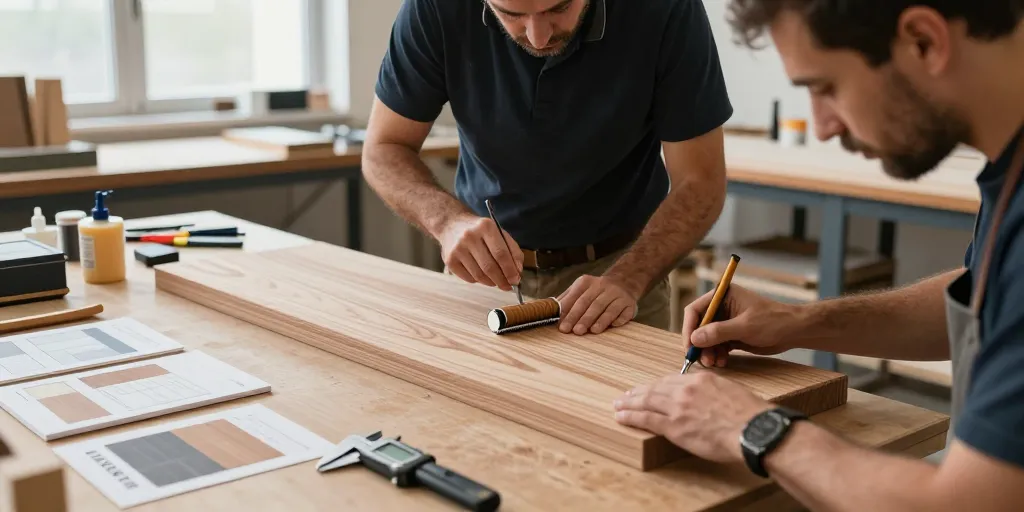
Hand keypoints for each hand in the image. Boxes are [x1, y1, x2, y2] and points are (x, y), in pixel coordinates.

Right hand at [439, 214, 523, 290]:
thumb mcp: (498, 233)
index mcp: (486, 227)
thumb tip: (517, 271)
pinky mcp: (449, 260)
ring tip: (496, 282)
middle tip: (508, 286)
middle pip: (489, 267)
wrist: (452, 224)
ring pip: (479, 275)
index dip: (510, 270)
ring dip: (491, 282)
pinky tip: (482, 276)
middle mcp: (470, 236)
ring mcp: (458, 249)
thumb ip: (511, 250)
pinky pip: (469, 278)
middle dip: (502, 280)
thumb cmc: (480, 231)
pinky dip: (479, 281)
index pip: (501, 253)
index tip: (516, 280)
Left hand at [557, 275, 638, 334]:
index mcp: (587, 283)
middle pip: (591, 304)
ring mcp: (618, 295)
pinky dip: (619, 319)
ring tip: (592, 331)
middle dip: (582, 318)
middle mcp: (603, 287)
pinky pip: (624, 312)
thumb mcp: (581, 288)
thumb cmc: (596, 290)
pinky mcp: (630, 303)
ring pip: (608, 308)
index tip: (561, 325)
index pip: (577, 297)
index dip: (569, 311)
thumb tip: (551, 310)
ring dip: (600, 320)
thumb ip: (566, 298)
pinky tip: (614, 325)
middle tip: (574, 331)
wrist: (624, 281)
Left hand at [613, 372, 772, 462]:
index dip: (658, 385)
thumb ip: (715, 393)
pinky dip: (631, 417)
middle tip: (627, 395)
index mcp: (701, 380)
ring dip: (630, 403)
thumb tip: (710, 400)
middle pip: (656, 388)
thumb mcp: (732, 393)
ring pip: (647, 401)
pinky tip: (621, 417)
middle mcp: (686, 390)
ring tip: (619, 405)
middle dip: (639, 392)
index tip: (651, 388)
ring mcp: (678, 407)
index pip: (672, 380)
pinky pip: (646, 419)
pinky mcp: (674, 426)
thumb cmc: (750, 415)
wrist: (753, 429)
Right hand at [683, 285, 799, 368]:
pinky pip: (716, 345)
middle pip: (699, 326)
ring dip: (707, 351)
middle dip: (699, 343)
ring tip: (714, 362)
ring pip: (706, 338)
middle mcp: (721, 307)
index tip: (690, 345)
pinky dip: (716, 354)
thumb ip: (718, 332)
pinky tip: (722, 361)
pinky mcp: (731, 334)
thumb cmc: (773, 321)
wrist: (794, 331)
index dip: (690, 328)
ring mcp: (725, 321)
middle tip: (702, 359)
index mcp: (722, 295)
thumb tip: (695, 338)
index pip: (695, 310)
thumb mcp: (745, 326)